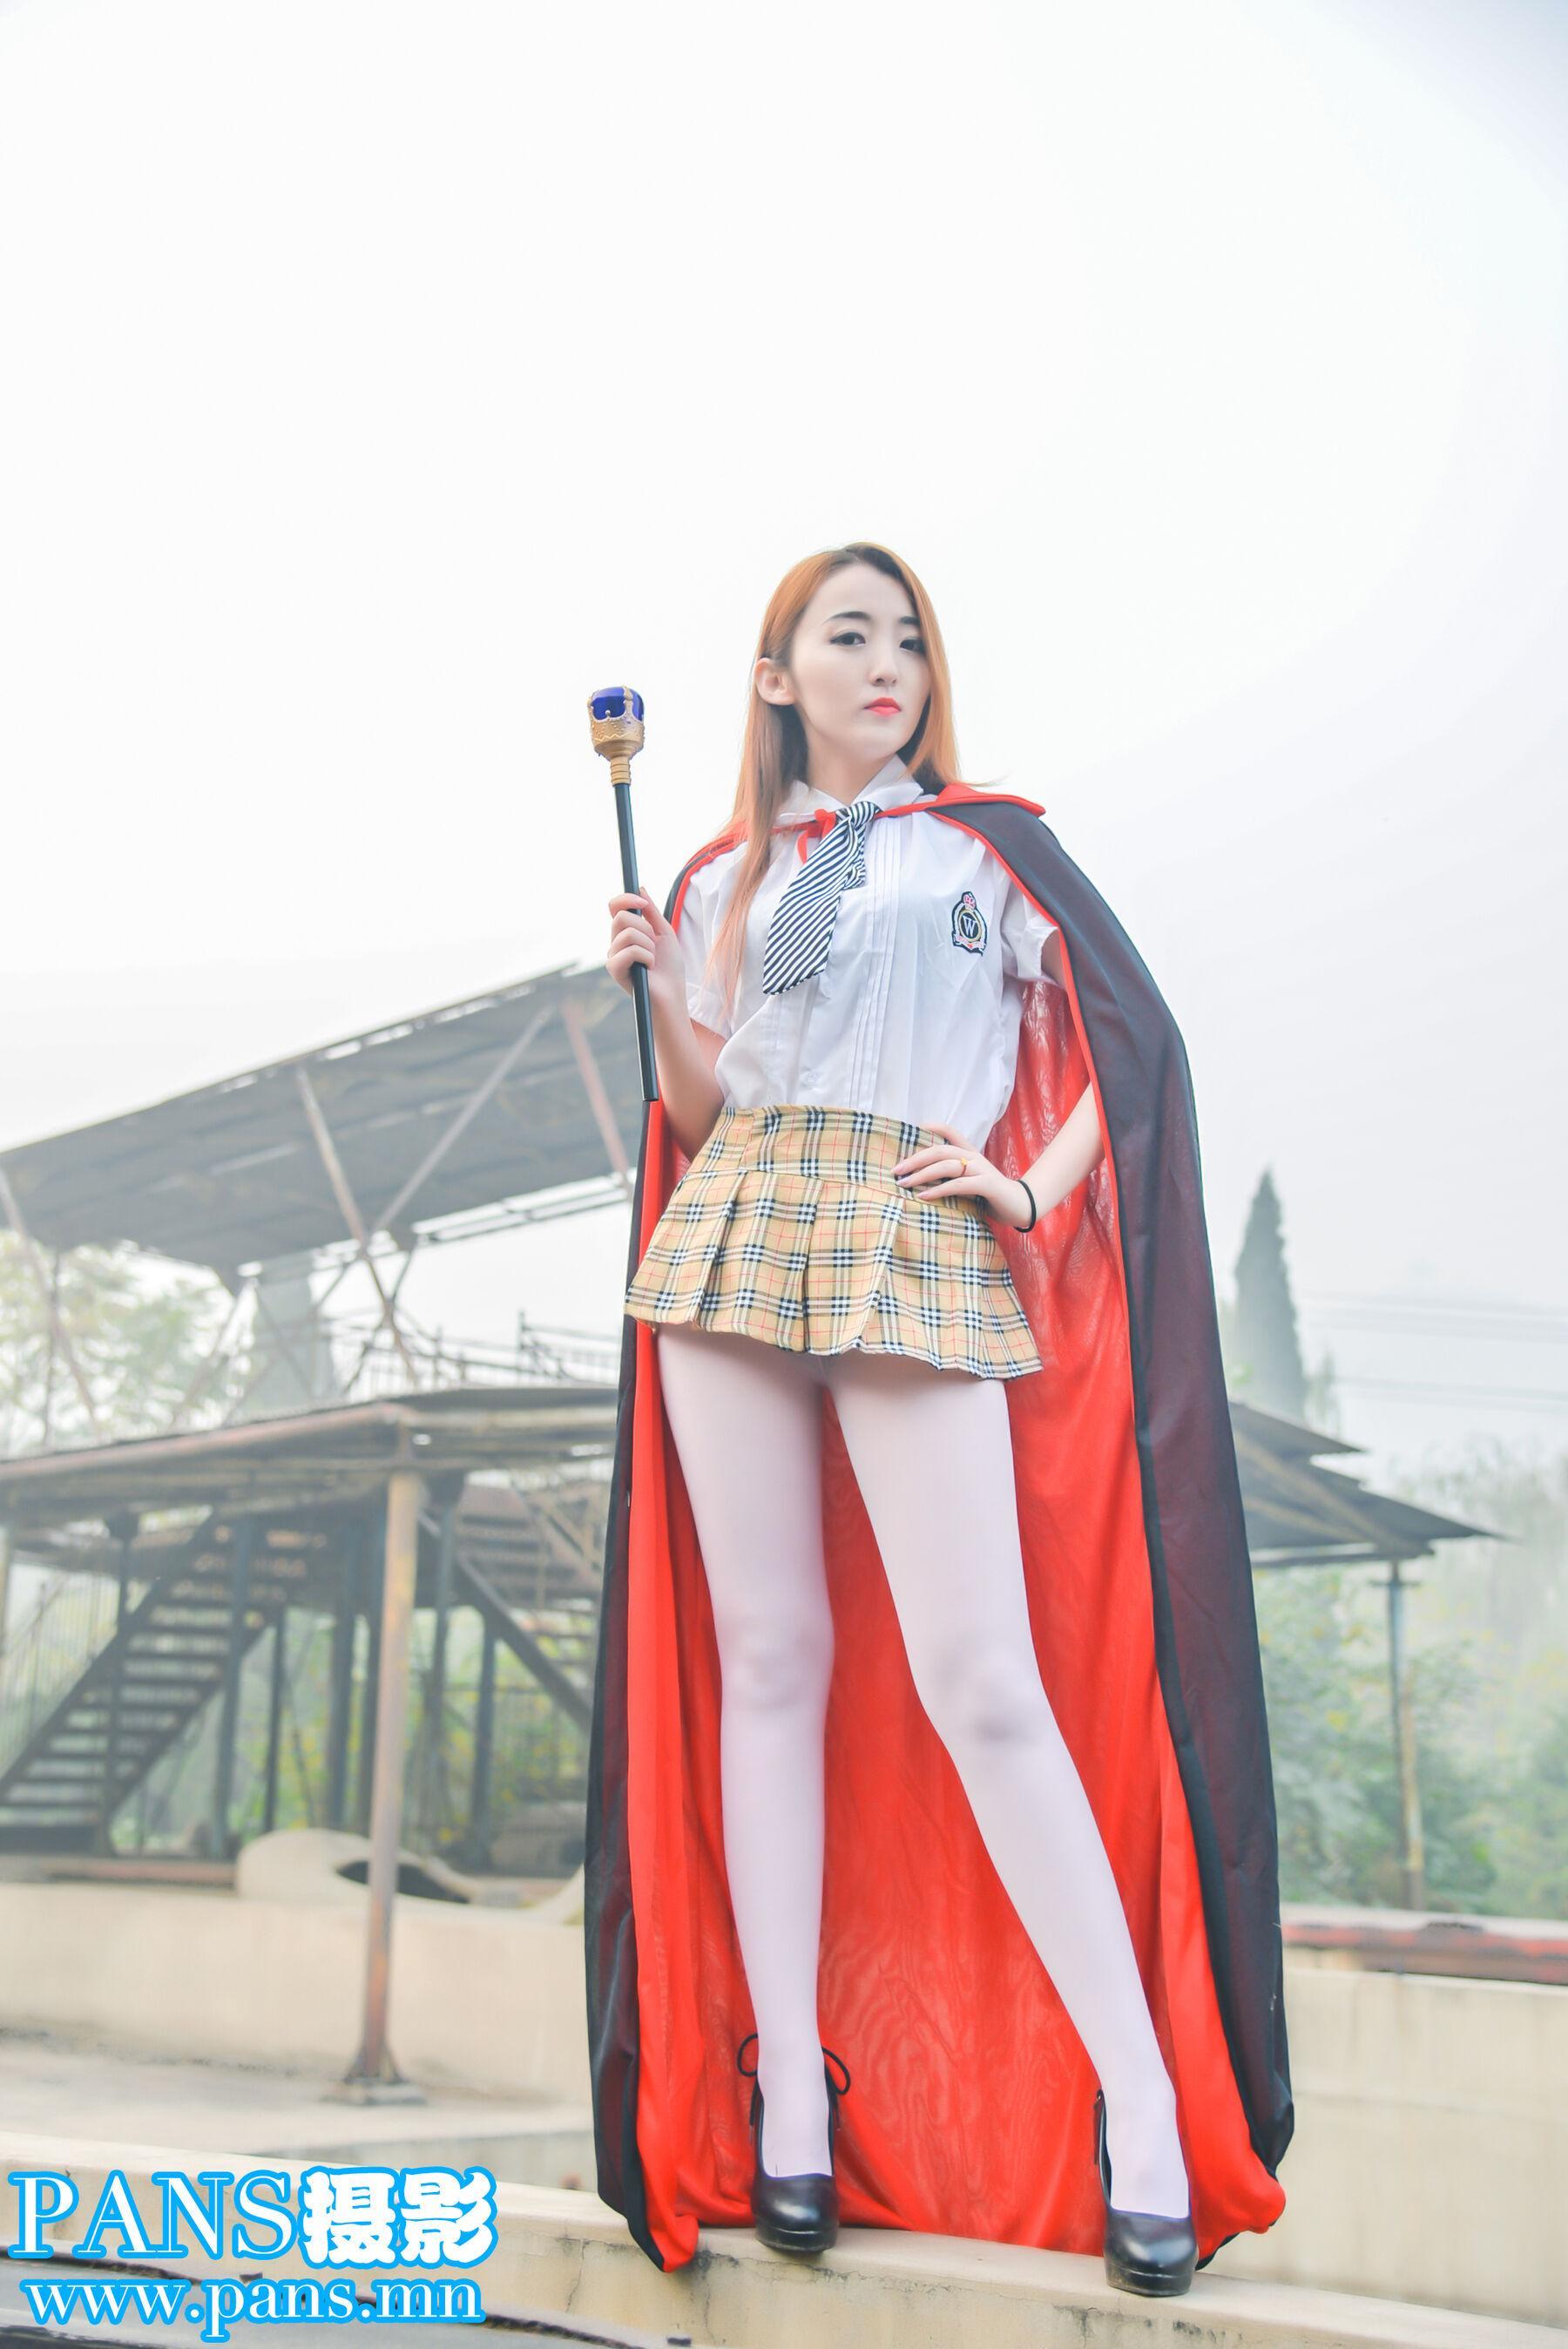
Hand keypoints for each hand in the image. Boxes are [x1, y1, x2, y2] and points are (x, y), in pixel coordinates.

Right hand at [607, 889, 685, 1018]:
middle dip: (645, 928)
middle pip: (622, 916)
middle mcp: (616, 942)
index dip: (626, 898)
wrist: (672, 995)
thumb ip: (651, 912)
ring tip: (653, 960)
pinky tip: (648, 968)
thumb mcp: (664, 933)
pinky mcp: (614, 969)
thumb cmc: (669, 968)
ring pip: (628, 933)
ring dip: (649, 945)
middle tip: (654, 945)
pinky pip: (629, 950)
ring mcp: (613, 955)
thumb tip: (640, 888)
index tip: (642, 902)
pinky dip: (646, 957)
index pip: (615, 906)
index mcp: (626, 932)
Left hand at [891, 1124, 1036, 1230]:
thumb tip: (922, 1182)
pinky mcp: (986, 1185)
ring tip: (904, 1183)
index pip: (951, 1132)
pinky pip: (958, 1185)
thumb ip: (953, 1177)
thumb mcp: (970, 1183)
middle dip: (915, 1159)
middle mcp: (974, 1158)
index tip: (915, 1127)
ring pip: (946, 1165)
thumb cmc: (991, 1197)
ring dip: (921, 1174)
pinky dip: (938, 1190)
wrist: (1021, 1207)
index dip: (934, 1126)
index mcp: (971, 1154)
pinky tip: (923, 1196)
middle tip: (895, 1170)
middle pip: (940, 1150)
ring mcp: (981, 1169)